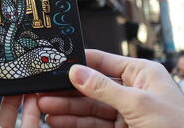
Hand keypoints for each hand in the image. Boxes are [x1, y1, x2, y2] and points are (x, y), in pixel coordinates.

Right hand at [38, 49, 183, 127]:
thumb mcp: (139, 104)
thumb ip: (104, 88)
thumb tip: (77, 71)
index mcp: (141, 72)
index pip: (101, 61)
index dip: (77, 63)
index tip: (53, 65)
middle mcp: (132, 89)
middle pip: (91, 86)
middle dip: (67, 91)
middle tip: (43, 92)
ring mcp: (126, 111)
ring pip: (89, 107)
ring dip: (67, 109)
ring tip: (45, 109)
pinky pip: (94, 123)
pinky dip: (76, 123)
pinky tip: (59, 122)